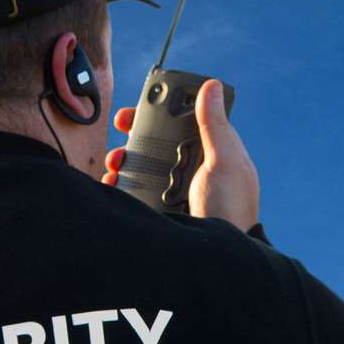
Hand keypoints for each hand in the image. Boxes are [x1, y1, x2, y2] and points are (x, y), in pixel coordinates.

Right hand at [102, 78, 260, 232]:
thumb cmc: (231, 208)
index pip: (181, 124)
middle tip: (120, 130)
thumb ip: (215, 125)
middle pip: (156, 143)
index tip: (140, 107)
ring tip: (116, 162)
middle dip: (135, 134)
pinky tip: (112, 183)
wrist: (217, 257)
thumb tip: (211, 86)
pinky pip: (132, 191)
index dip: (160, 112)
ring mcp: (172, 190)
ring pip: (141, 166)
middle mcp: (190, 170)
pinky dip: (118, 185)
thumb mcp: (225, 162)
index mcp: (210, 154)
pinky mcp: (157, 209)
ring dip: (123, 160)